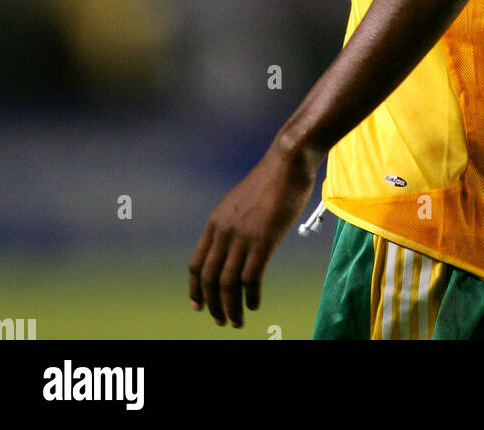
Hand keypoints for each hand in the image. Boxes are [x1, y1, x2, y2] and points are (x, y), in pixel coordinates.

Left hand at [188, 138, 319, 328]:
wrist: (287, 162)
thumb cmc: (270, 181)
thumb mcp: (240, 203)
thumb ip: (233, 224)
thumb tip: (234, 246)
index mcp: (215, 223)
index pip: (196, 264)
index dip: (195, 289)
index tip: (198, 306)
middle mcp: (223, 231)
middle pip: (208, 279)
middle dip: (213, 304)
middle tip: (221, 321)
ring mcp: (242, 236)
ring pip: (228, 284)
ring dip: (231, 308)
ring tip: (237, 321)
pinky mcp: (263, 240)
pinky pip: (250, 278)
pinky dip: (250, 297)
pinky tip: (254, 304)